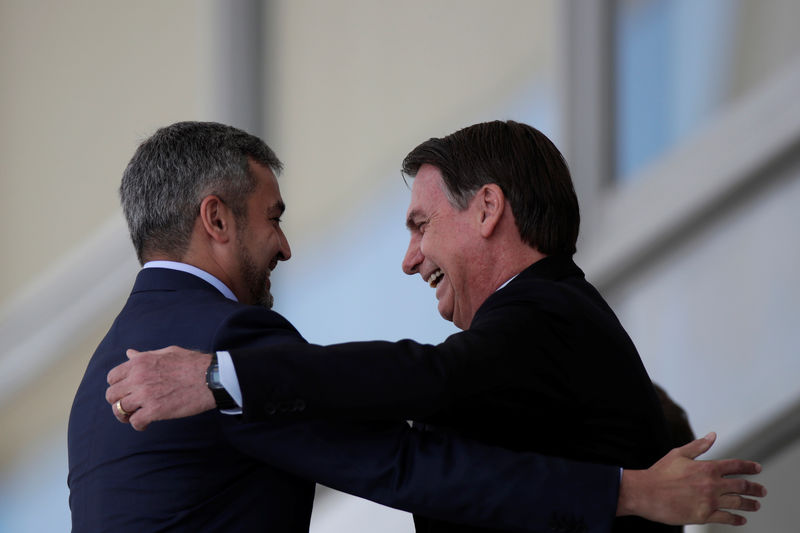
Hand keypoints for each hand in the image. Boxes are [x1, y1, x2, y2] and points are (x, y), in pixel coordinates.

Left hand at [106, 346, 215, 430]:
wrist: (210, 377)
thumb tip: (129, 353)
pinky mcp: (155, 410)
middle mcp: (138, 378)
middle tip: (129, 405)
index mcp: (140, 362)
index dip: (117, 385)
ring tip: (135, 416)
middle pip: (112, 395)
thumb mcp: (166, 352)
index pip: (112, 377)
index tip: (126, 391)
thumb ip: (145, 355)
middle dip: (118, 401)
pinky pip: (135, 422)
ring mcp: (145, 395)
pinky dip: (138, 425)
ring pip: (119, 409)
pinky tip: (146, 424)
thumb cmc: (192, 363)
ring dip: (125, 415)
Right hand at [617, 432, 765, 524]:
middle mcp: (712, 484)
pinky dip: (736, 519)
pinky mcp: (703, 515)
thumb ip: (698, 446)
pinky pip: (726, 518)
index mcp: (707, 467)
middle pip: (742, 486)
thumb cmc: (660, 473)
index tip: (757, 469)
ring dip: (750, 504)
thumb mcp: (678, 454)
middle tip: (762, 491)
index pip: (735, 466)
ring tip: (756, 505)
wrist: (646, 492)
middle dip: (755, 488)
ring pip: (737, 503)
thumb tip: (713, 435)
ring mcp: (709, 501)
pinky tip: (740, 519)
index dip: (749, 467)